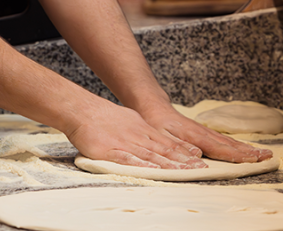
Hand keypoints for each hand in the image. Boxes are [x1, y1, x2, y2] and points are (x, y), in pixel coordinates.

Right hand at [65, 101, 207, 168]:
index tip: (198, 158)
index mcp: (143, 129)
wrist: (83, 110)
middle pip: (164, 150)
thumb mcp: (130, 118)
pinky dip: (143, 165)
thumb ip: (143, 129)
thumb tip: (154, 136)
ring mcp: (125, 143)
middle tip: (199, 168)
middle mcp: (138, 136)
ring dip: (169, 164)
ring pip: (151, 155)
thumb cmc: (104, 115)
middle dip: (183, 160)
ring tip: (184, 171)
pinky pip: (129, 159)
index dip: (184, 151)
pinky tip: (154, 171)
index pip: (168, 142)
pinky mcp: (110, 151)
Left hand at [140, 106, 272, 162]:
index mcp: (194, 136)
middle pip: (230, 144)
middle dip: (250, 152)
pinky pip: (224, 140)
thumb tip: (198, 156)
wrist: (153, 106)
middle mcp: (203, 133)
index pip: (219, 148)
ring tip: (264, 153)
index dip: (237, 155)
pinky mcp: (203, 132)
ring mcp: (205, 131)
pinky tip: (244, 149)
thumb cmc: (155, 123)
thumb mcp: (161, 136)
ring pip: (229, 141)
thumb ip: (178, 147)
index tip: (254, 159)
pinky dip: (237, 145)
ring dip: (247, 148)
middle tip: (269, 157)